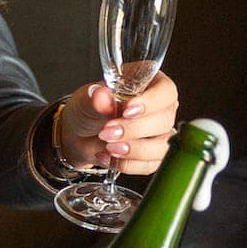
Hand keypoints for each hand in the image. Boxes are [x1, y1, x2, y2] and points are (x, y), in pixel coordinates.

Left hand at [58, 73, 179, 175]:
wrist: (81, 135)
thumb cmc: (89, 109)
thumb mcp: (86, 100)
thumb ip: (95, 100)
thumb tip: (102, 97)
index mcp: (150, 83)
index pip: (165, 91)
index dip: (150, 102)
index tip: (127, 110)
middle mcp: (161, 107)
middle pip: (164, 120)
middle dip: (135, 129)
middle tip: (107, 132)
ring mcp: (160, 133)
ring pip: (162, 146)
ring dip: (135, 150)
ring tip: (109, 147)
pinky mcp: (154, 155)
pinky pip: (151, 164)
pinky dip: (128, 164)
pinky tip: (108, 157)